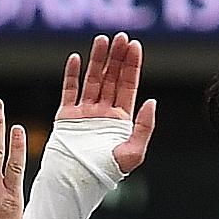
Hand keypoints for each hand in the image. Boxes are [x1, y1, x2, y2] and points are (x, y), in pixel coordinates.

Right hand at [55, 32, 156, 173]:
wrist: (77, 182)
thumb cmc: (107, 173)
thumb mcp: (134, 153)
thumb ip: (144, 127)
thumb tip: (151, 101)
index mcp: (121, 120)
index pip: (128, 86)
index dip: (132, 65)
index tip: (135, 45)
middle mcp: (103, 113)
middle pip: (112, 78)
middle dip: (116, 57)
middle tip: (120, 37)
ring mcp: (84, 113)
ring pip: (92, 79)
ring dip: (97, 59)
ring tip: (102, 39)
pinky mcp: (66, 116)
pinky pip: (69, 91)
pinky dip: (71, 74)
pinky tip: (76, 58)